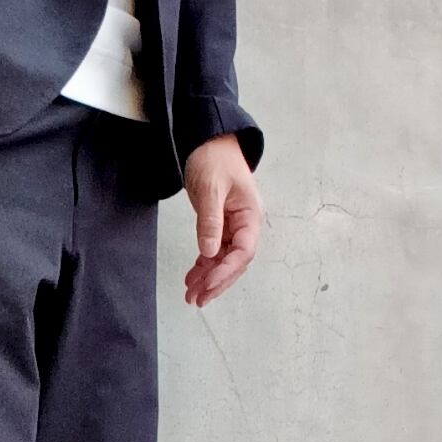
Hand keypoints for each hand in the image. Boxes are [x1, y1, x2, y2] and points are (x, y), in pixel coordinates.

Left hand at [181, 134, 260, 306]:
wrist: (209, 141)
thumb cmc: (214, 160)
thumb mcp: (211, 189)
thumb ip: (210, 220)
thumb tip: (210, 251)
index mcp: (250, 216)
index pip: (243, 251)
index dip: (226, 270)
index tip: (207, 283)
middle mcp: (245, 224)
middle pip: (235, 261)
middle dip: (217, 282)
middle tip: (197, 300)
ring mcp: (233, 226)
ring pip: (223, 260)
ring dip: (208, 278)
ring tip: (191, 296)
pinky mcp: (220, 225)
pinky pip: (214, 251)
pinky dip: (203, 265)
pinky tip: (191, 277)